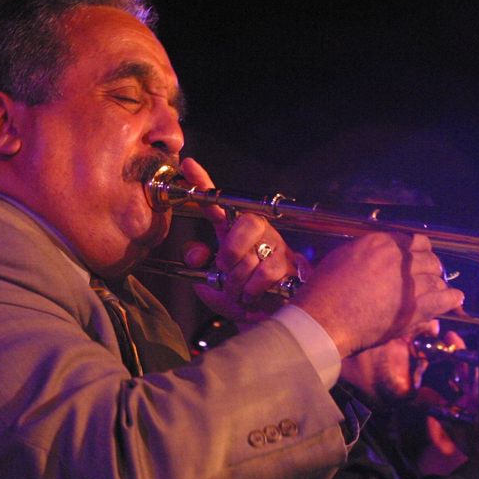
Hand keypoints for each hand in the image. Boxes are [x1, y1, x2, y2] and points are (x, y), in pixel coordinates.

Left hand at [180, 158, 303, 323]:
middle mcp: (257, 231)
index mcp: (233, 230)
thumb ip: (200, 267)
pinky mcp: (290, 264)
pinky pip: (264, 275)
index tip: (188, 165)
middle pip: (246, 222)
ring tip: (238, 291)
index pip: (216, 202)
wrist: (271, 313)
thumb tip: (198, 254)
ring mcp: (275, 245)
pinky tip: (252, 296)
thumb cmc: (242, 291)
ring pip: (250, 258)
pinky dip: (251, 291)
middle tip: (226, 269)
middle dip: (232, 251)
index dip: (202, 182)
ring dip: (237, 282)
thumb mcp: (214, 281)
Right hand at [290, 231, 463, 356]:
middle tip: (426, 277)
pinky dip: (451, 298)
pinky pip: (444, 299)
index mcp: (381, 243)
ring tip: (436, 291)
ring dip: (437, 284)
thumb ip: (367, 253)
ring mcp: (409, 284)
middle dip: (429, 268)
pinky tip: (453, 298)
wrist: (324, 320)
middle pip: (429, 259)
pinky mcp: (415, 308)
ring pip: (437, 278)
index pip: (414, 241)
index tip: (416, 260)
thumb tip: (381, 257)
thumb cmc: (324, 291)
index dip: (417, 252)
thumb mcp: (342, 257)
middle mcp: (399, 259)